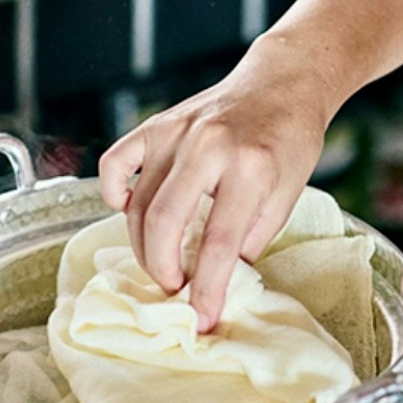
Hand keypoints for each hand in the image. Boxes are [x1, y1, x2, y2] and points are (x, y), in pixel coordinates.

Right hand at [98, 36, 329, 331]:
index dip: (206, 289)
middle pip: (164, 222)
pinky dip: (113, 193)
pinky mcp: (157, 124)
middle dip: (162, 270)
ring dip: (143, 245)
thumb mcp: (287, 196)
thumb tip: (215, 280)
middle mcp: (207, 146)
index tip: (201, 321)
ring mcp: (176, 132)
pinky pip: (116, 163)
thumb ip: (249, 238)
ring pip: (137, 202)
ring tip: (161, 263)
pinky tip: (127, 210)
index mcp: (250, 167)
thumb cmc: (290, 142)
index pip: (219, 243)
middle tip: (174, 289)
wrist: (282, 82)